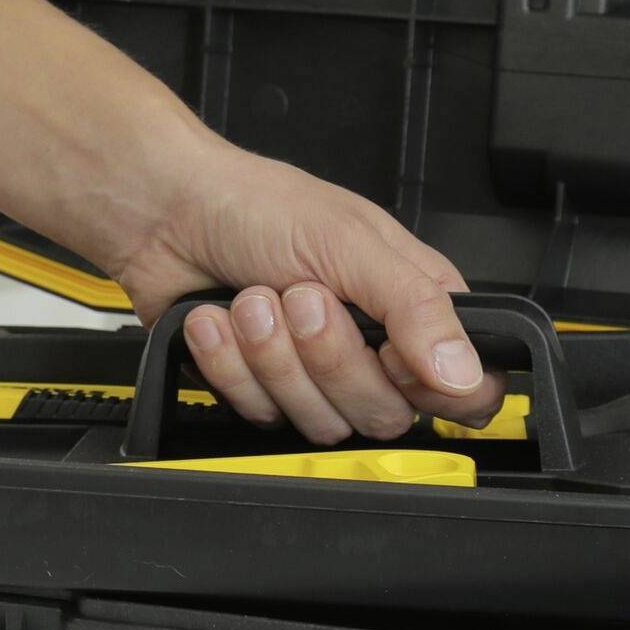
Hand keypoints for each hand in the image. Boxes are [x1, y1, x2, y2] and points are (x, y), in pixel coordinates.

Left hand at [105, 135, 506, 443]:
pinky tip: (220, 320)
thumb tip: (463, 371)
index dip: (430, 388)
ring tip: (253, 300)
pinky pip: (262, 416)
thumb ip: (416, 309)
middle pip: (384, 414)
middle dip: (329, 357)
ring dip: (274, 357)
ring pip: (321, 422)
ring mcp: (316, 375)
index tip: (388, 353)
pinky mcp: (265, 392)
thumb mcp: (352, 243)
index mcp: (414, 305)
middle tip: (301, 297)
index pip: (464, 389)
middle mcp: (371, 346)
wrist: (166, 214)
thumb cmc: (257, 207)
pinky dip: (231, 364)